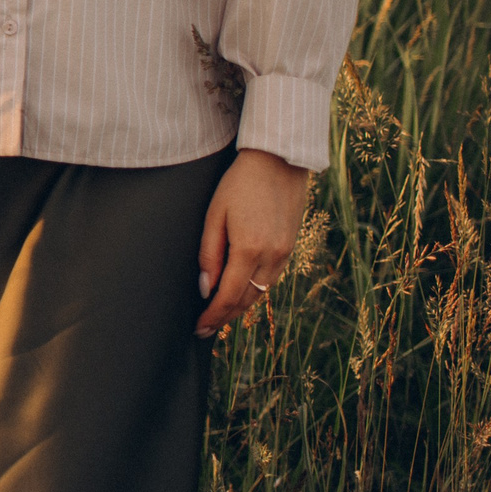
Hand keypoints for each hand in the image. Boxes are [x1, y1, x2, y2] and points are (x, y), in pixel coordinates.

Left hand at [193, 149, 308, 338]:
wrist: (278, 161)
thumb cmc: (239, 184)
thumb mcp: (215, 215)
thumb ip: (210, 253)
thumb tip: (206, 288)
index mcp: (249, 249)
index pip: (228, 295)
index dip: (213, 315)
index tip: (199, 328)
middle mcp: (272, 256)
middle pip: (246, 300)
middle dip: (225, 317)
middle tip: (206, 330)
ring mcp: (285, 253)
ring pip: (261, 292)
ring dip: (241, 307)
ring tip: (221, 317)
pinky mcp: (291, 246)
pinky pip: (271, 278)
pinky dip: (256, 291)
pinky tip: (242, 294)